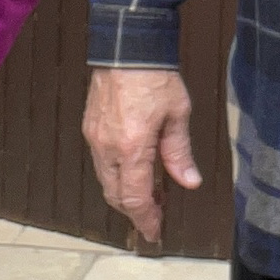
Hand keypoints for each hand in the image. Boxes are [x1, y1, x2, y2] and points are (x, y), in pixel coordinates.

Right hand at [83, 67, 200, 242]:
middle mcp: (107, 147)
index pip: (135, 198)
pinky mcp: (90, 128)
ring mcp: (95, 138)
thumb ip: (179, 152)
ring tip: (150, 192)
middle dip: (135, 210)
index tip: (154, 233)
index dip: (146, 220)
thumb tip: (189, 181)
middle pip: (116, 195)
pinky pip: (101, 162)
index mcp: (131, 148)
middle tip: (156, 215)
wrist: (127, 46)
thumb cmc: (154, 76)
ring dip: (125, 193)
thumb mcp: (177, 114)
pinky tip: (135, 169)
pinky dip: (117, 174)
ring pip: (106, 180)